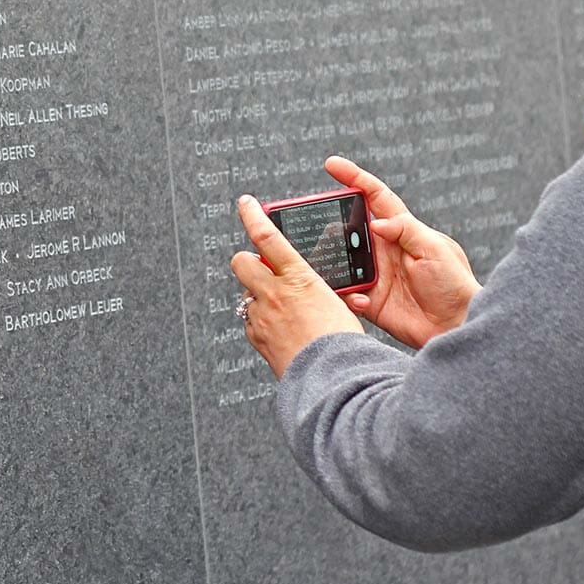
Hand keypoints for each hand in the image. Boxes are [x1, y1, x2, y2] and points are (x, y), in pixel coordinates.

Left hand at [231, 194, 363, 378]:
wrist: (332, 380)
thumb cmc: (342, 342)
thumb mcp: (340, 302)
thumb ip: (321, 287)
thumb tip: (317, 283)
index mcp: (298, 277)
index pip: (267, 236)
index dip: (252, 215)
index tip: (246, 203)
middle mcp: (273, 294)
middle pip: (242, 262)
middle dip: (249, 261)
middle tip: (265, 269)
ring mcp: (261, 317)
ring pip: (247, 295)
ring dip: (260, 296)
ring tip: (285, 310)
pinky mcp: (257, 339)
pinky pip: (251, 322)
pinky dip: (262, 321)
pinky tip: (281, 330)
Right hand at [325, 155, 480, 348]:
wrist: (457, 325)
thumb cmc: (454, 283)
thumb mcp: (435, 249)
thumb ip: (406, 230)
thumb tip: (376, 222)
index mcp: (401, 229)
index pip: (374, 196)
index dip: (354, 178)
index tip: (332, 165)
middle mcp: (384, 249)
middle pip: (349, 227)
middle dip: (331, 223)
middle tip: (315, 224)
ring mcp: (375, 273)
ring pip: (342, 259)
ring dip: (332, 260)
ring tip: (327, 262)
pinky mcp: (371, 299)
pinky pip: (347, 293)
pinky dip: (347, 295)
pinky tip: (359, 299)